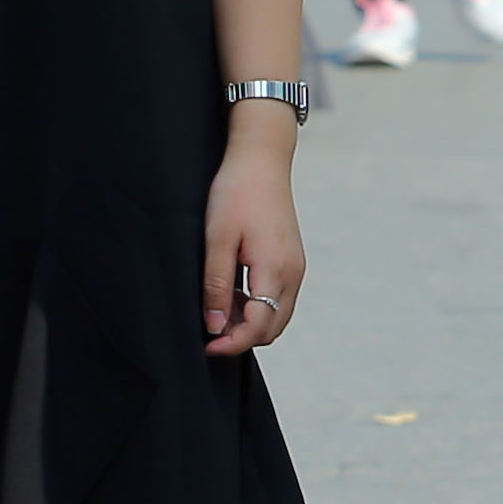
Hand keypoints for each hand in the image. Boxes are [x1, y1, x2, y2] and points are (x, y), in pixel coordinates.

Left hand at [203, 118, 302, 356]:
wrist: (261, 158)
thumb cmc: (236, 193)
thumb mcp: (217, 239)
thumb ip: (218, 285)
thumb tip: (216, 325)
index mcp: (275, 269)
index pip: (259, 326)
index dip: (232, 343)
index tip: (206, 345)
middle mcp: (293, 273)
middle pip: (273, 327)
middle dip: (242, 338)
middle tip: (209, 329)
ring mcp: (296, 266)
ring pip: (278, 314)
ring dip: (250, 322)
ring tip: (218, 308)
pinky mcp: (293, 260)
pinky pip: (280, 298)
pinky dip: (258, 306)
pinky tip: (234, 292)